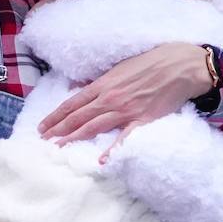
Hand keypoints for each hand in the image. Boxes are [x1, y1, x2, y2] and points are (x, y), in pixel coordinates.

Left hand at [37, 43, 211, 150]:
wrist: (180, 65)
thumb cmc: (152, 61)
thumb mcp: (120, 66)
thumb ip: (101, 80)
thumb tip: (81, 88)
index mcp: (104, 84)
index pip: (73, 103)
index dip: (56, 116)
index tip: (43, 126)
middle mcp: (110, 98)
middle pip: (78, 117)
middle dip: (58, 129)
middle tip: (42, 141)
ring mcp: (126, 110)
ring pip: (94, 127)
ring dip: (74, 138)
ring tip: (58, 149)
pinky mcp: (143, 120)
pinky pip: (124, 137)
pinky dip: (113, 149)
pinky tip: (102, 160)